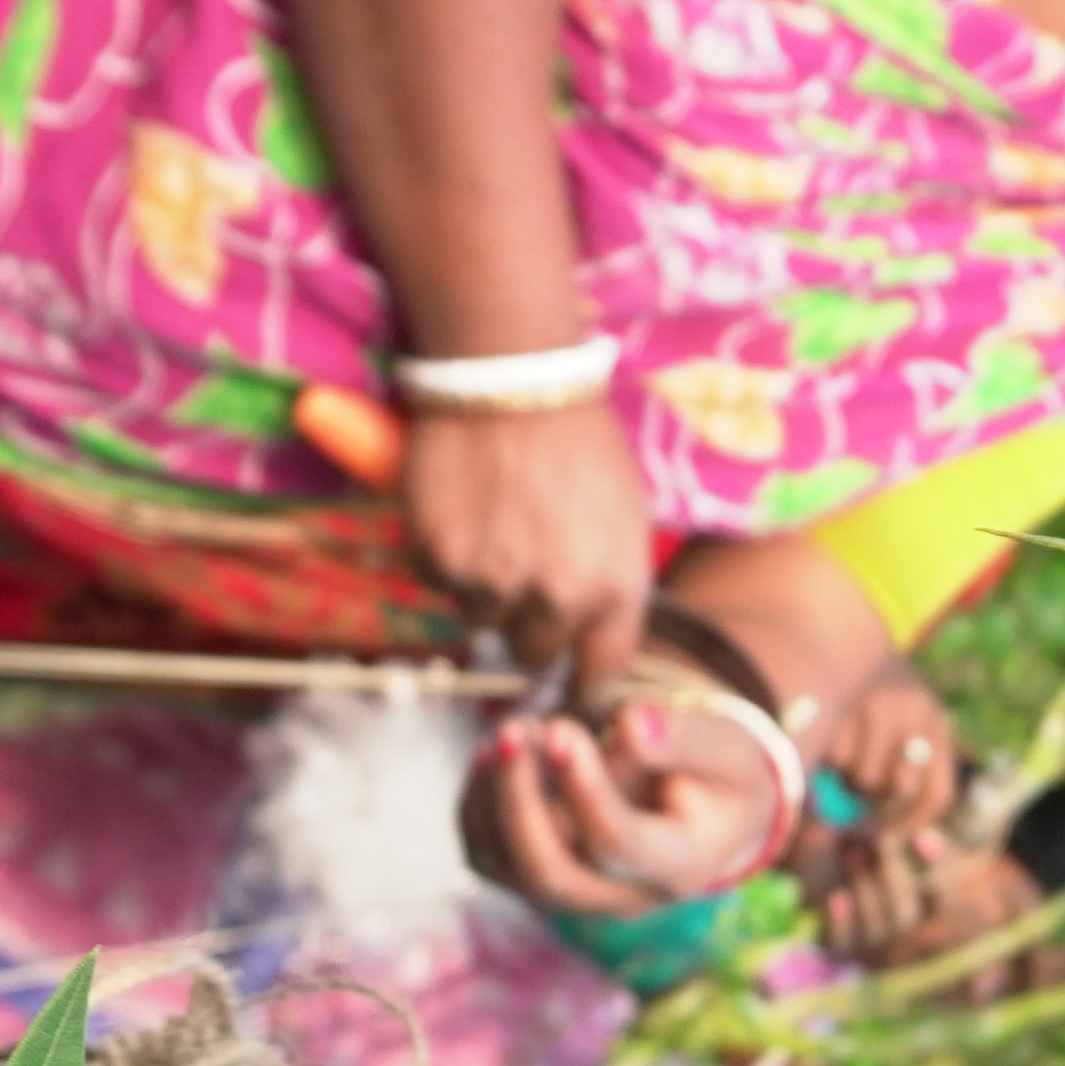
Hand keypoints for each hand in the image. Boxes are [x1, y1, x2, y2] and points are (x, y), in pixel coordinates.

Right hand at [397, 400, 656, 697]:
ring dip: (486, 590)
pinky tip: (462, 512)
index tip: (575, 687)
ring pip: (483, 620)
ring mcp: (492, 583)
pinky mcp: (438, 560)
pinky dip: (447, 560)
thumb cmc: (579, 438)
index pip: (602, 670)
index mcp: (616, 588)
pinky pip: (440, 585)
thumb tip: (591, 632)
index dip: (586, 682)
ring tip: (495, 529)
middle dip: (531, 627)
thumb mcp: (626, 516)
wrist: (509, 378)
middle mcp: (556, 598)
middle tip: (525, 580)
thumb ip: (610, 581)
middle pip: (535, 652)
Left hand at [461, 673, 796, 918]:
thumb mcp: (726, 749)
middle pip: (549, 873)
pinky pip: (487, 855)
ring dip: (492, 796)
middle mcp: (622, 896)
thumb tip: (630, 725)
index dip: (583, 790)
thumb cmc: (719, 776)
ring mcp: (576, 893)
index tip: (564, 728)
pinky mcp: (538, 875)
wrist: (706, 813)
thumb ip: (686, 738)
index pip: (617, 845)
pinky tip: (493, 753)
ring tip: (512, 730)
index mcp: (677, 868)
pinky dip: (477, 803)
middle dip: (519, 801)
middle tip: (513, 730)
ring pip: (508, 867)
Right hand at [804, 662, 961, 848]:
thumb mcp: (904, 728)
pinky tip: (832, 737)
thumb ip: (909, 781)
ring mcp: (880, 707)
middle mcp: (917, 712)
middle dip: (876, 796)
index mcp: (937, 724)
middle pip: (899, 790)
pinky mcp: (844, 705)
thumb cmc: (877, 701)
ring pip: (863, 780)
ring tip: (847, 755)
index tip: (889, 835)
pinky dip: (829, 760)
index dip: (914, 824)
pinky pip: (835, 760)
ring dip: (850, 779)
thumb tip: (914, 848)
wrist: (844, 636)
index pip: (939, 794)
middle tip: (861, 783)